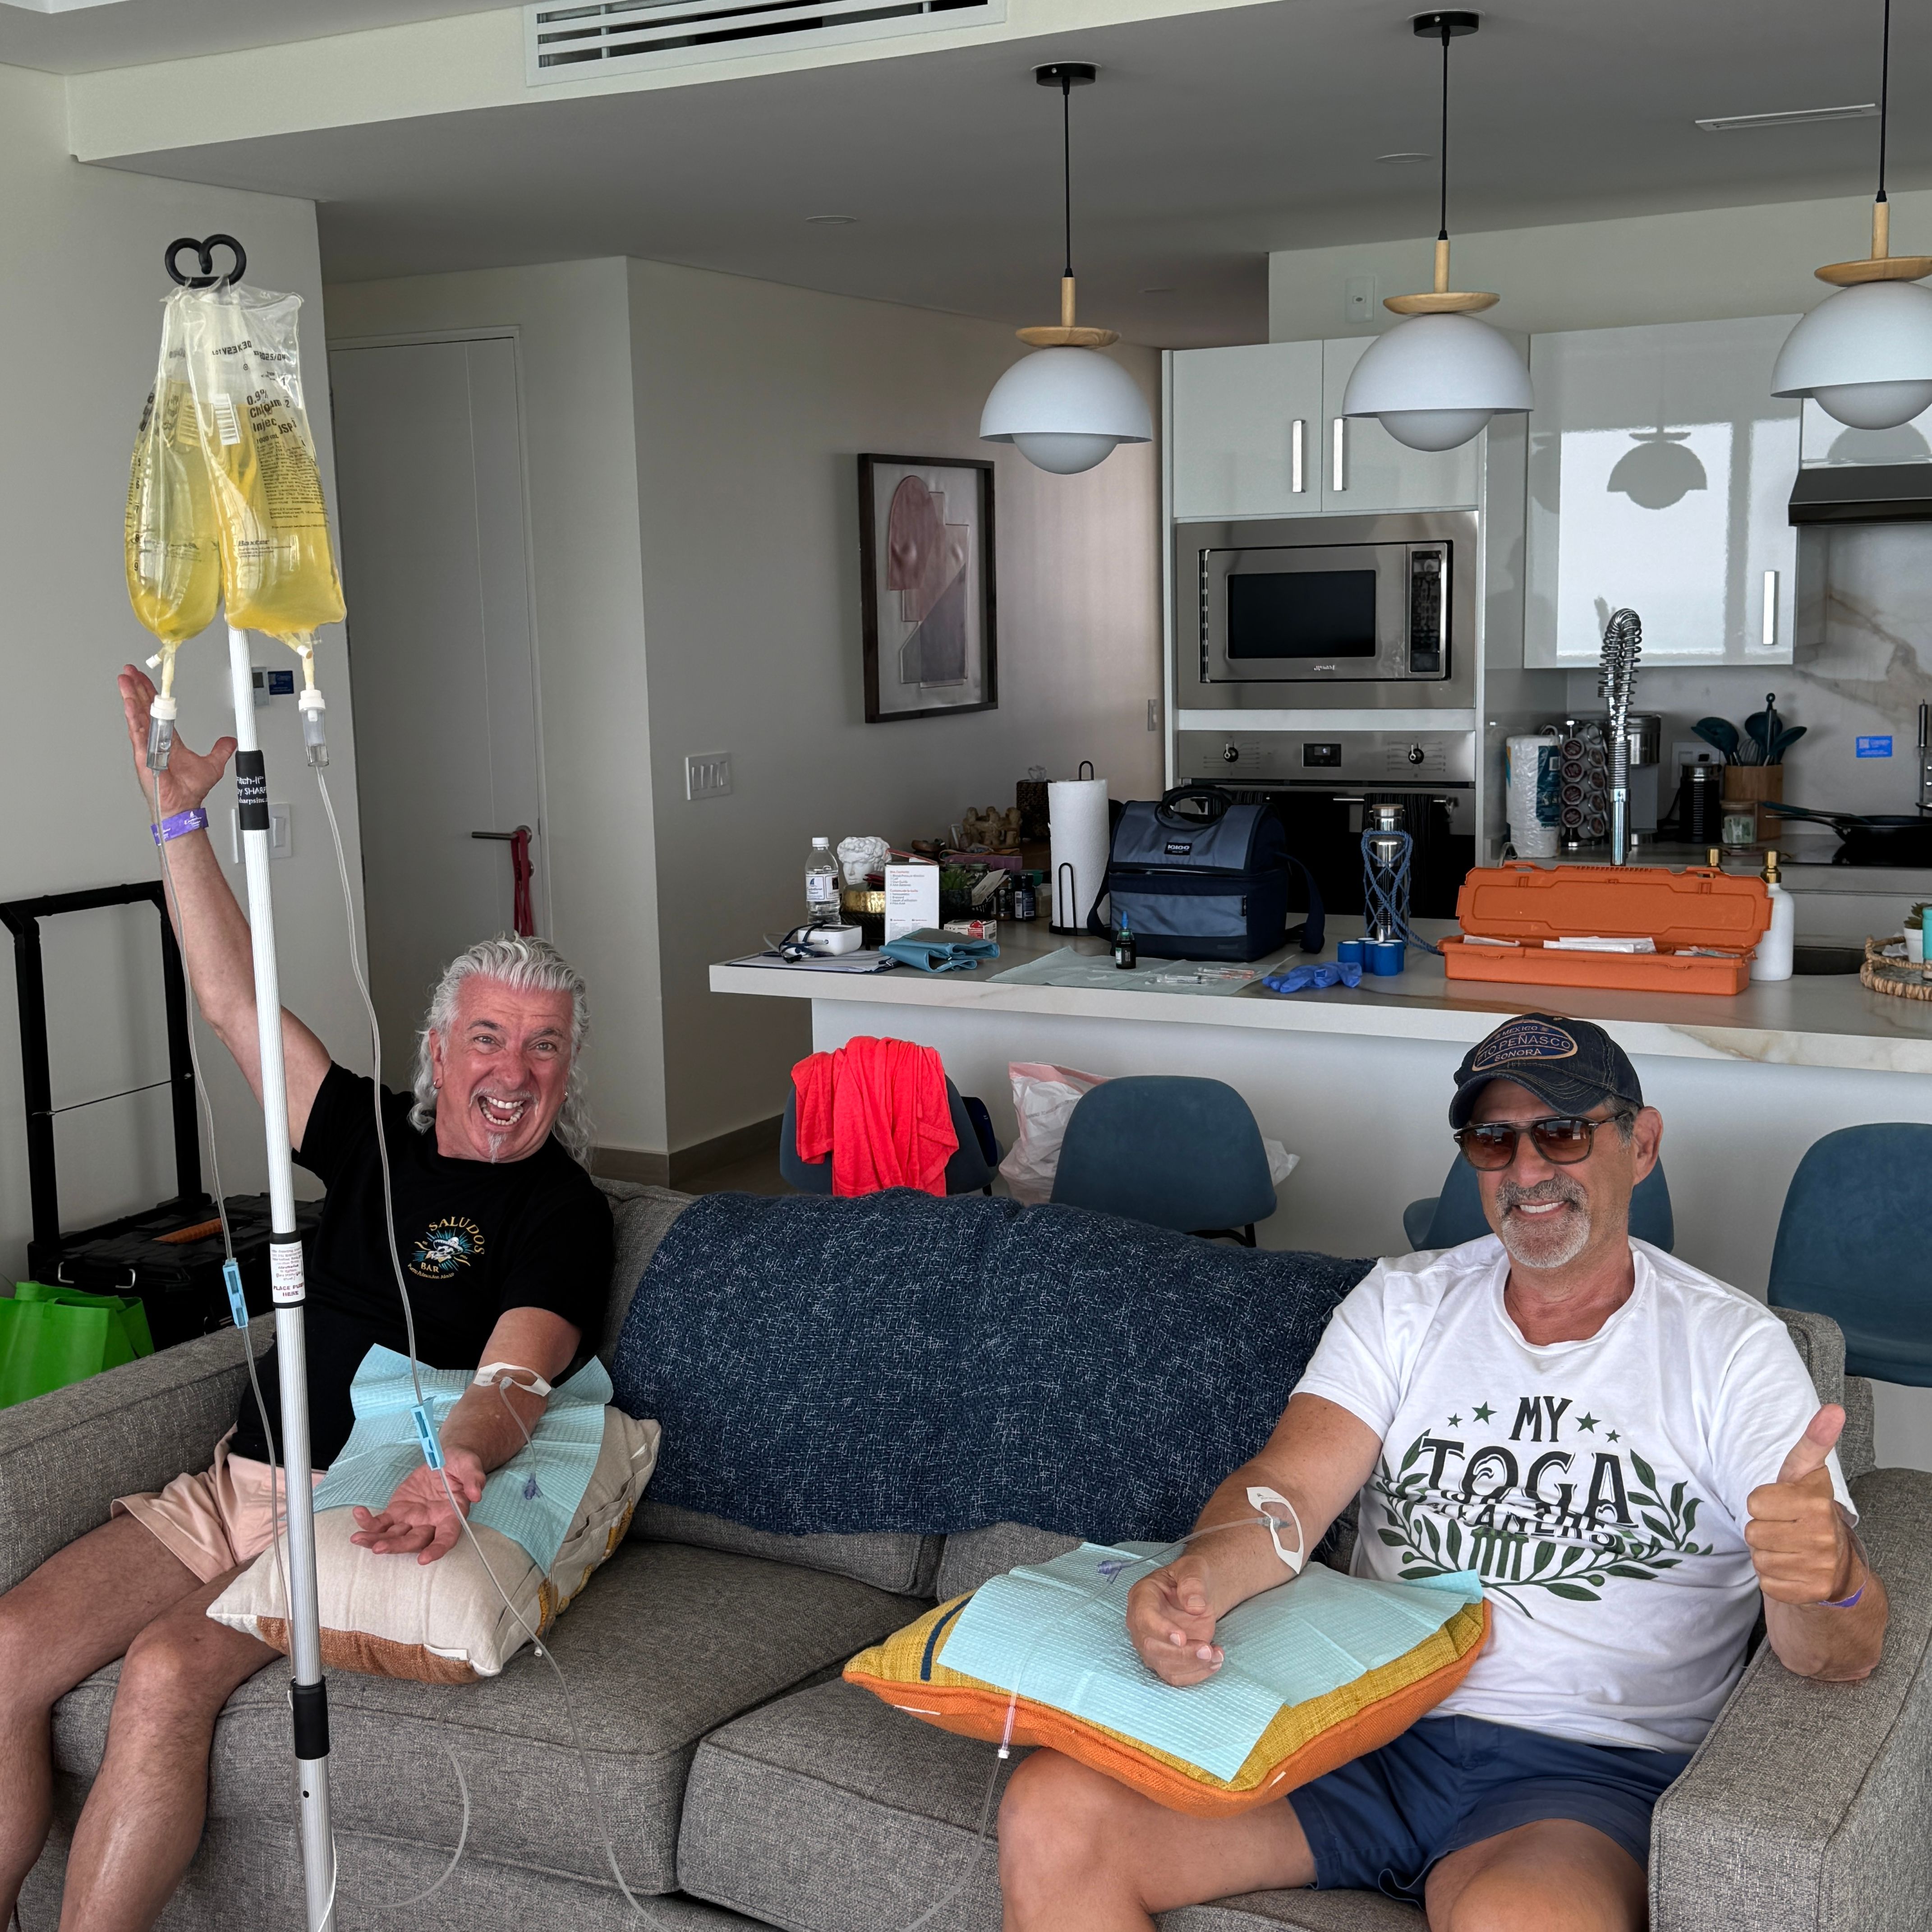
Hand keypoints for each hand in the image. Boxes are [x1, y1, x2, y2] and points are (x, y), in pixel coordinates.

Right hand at [118, 665, 236, 817]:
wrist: (183, 805)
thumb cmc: (189, 789)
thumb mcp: (212, 765)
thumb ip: (221, 751)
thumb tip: (230, 741)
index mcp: (169, 739)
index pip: (159, 711)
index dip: (153, 694)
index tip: (147, 680)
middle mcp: (155, 740)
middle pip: (144, 708)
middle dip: (137, 689)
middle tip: (130, 672)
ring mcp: (147, 746)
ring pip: (137, 716)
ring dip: (131, 697)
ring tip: (125, 681)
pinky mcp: (143, 755)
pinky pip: (137, 732)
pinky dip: (133, 717)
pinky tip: (129, 704)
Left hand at [349, 1450, 485, 1564]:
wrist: (445, 1460)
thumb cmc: (461, 1465)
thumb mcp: (470, 1465)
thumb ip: (474, 1478)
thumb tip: (476, 1494)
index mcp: (451, 1516)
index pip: (446, 1538)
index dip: (436, 1549)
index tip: (424, 1559)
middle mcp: (430, 1524)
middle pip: (413, 1541)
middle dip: (396, 1546)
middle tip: (379, 1547)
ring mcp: (412, 1520)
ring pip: (393, 1536)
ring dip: (375, 1540)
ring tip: (358, 1538)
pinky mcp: (397, 1512)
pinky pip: (381, 1522)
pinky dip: (368, 1521)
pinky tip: (358, 1513)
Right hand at [1125, 1556, 1223, 1686]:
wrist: (1197, 1594)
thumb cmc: (1190, 1579)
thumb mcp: (1193, 1569)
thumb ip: (1192, 1583)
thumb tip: (1195, 1606)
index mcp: (1142, 1597)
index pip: (1143, 1618)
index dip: (1161, 1630)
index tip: (1182, 1637)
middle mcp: (1141, 1624)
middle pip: (1152, 1647)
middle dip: (1181, 1654)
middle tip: (1207, 1650)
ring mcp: (1152, 1644)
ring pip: (1164, 1666)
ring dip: (1192, 1666)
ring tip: (1216, 1655)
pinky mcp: (1166, 1659)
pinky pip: (1176, 1676)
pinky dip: (1197, 1674)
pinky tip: (1214, 1662)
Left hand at [1746, 1405, 1855, 1606]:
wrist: (1835, 1561)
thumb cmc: (1809, 1509)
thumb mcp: (1806, 1473)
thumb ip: (1814, 1440)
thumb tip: (1833, 1409)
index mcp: (1816, 1503)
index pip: (1753, 1502)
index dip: (1761, 1502)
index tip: (1781, 1503)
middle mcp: (1822, 1536)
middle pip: (1752, 1531)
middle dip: (1762, 1528)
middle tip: (1783, 1528)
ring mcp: (1818, 1567)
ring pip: (1758, 1557)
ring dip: (1766, 1552)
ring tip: (1787, 1546)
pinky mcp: (1810, 1592)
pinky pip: (1767, 1582)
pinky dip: (1773, 1577)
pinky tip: (1791, 1567)